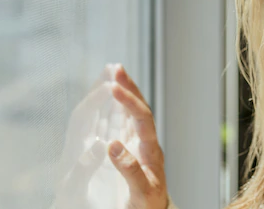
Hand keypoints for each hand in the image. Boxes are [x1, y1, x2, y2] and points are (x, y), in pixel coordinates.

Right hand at [106, 64, 168, 208]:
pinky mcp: (133, 149)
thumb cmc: (148, 207)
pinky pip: (125, 122)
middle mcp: (148, 143)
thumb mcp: (142, 192)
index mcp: (152, 151)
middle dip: (129, 87)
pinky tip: (111, 98)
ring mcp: (141, 145)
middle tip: (116, 68)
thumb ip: (129, 170)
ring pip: (133, 113)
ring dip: (125, 92)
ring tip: (114, 72)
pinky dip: (118, 107)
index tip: (113, 87)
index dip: (128, 101)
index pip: (142, 118)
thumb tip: (112, 144)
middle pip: (141, 108)